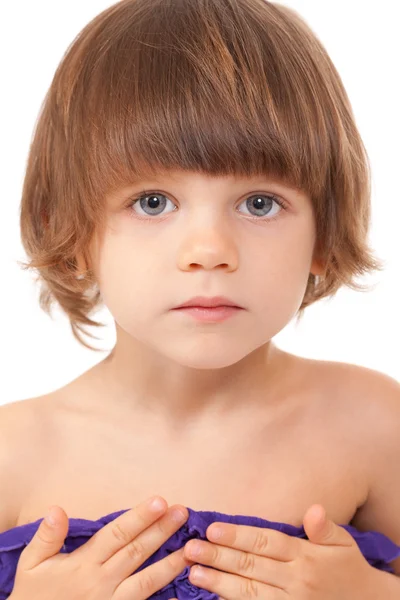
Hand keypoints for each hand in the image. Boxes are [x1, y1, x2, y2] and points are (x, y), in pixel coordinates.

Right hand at [11, 496, 194, 599]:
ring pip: (147, 582)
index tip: (160, 500)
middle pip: (137, 552)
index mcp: (84, 564)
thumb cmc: (33, 595)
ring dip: (170, 563)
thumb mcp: (31, 565)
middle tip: (183, 512)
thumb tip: (56, 509)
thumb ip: (47, 537)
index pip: (117, 535)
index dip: (140, 517)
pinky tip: (182, 595)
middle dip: (162, 531)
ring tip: (191, 548)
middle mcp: (102, 582)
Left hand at [183, 504, 377, 598]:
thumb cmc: (348, 568)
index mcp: (305, 558)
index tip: (212, 528)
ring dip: (219, 583)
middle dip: (219, 557)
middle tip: (190, 549)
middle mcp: (295, 582)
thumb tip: (314, 510)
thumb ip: (324, 528)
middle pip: (251, 567)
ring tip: (193, 573)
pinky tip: (212, 597)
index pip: (266, 543)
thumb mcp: (343, 543)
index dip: (238, 536)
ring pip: (248, 593)